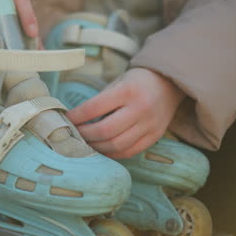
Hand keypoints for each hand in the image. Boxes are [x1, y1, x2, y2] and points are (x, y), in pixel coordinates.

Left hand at [67, 68, 185, 158]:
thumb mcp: (117, 83)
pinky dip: (112, 153)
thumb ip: (100, 101)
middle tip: (74, 134)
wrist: (169, 82)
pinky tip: (102, 149)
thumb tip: (75, 120)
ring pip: (116, 145)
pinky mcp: (155, 136)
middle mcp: (140, 108)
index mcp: (128, 91)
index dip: (77, 117)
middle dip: (85, 135)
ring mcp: (150, 125)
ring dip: (97, 147)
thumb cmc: (136, 82)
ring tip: (86, 143)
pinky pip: (130, 151)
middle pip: (105, 131)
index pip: (95, 108)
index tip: (66, 120)